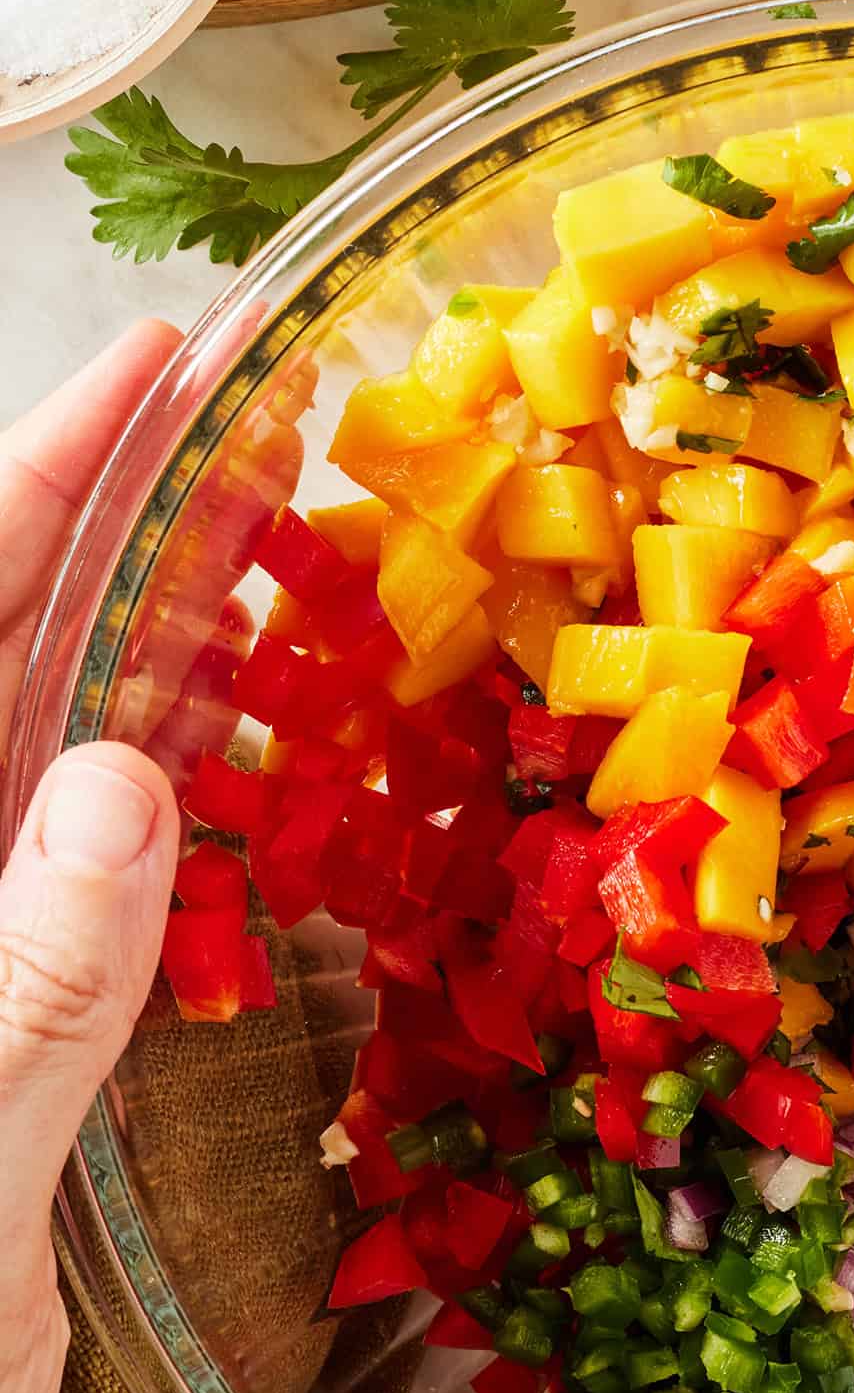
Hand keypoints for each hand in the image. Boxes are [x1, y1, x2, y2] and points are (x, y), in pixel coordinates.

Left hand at [0, 324, 183, 1392]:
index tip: (156, 362)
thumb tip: (115, 774)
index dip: (36, 477)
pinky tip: (264, 761)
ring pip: (61, 755)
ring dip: (168, 651)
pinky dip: (190, 803)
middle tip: (261, 435)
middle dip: (119, 529)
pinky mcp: (18, 1030)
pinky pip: (112, 879)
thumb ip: (16, 991)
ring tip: (288, 558)